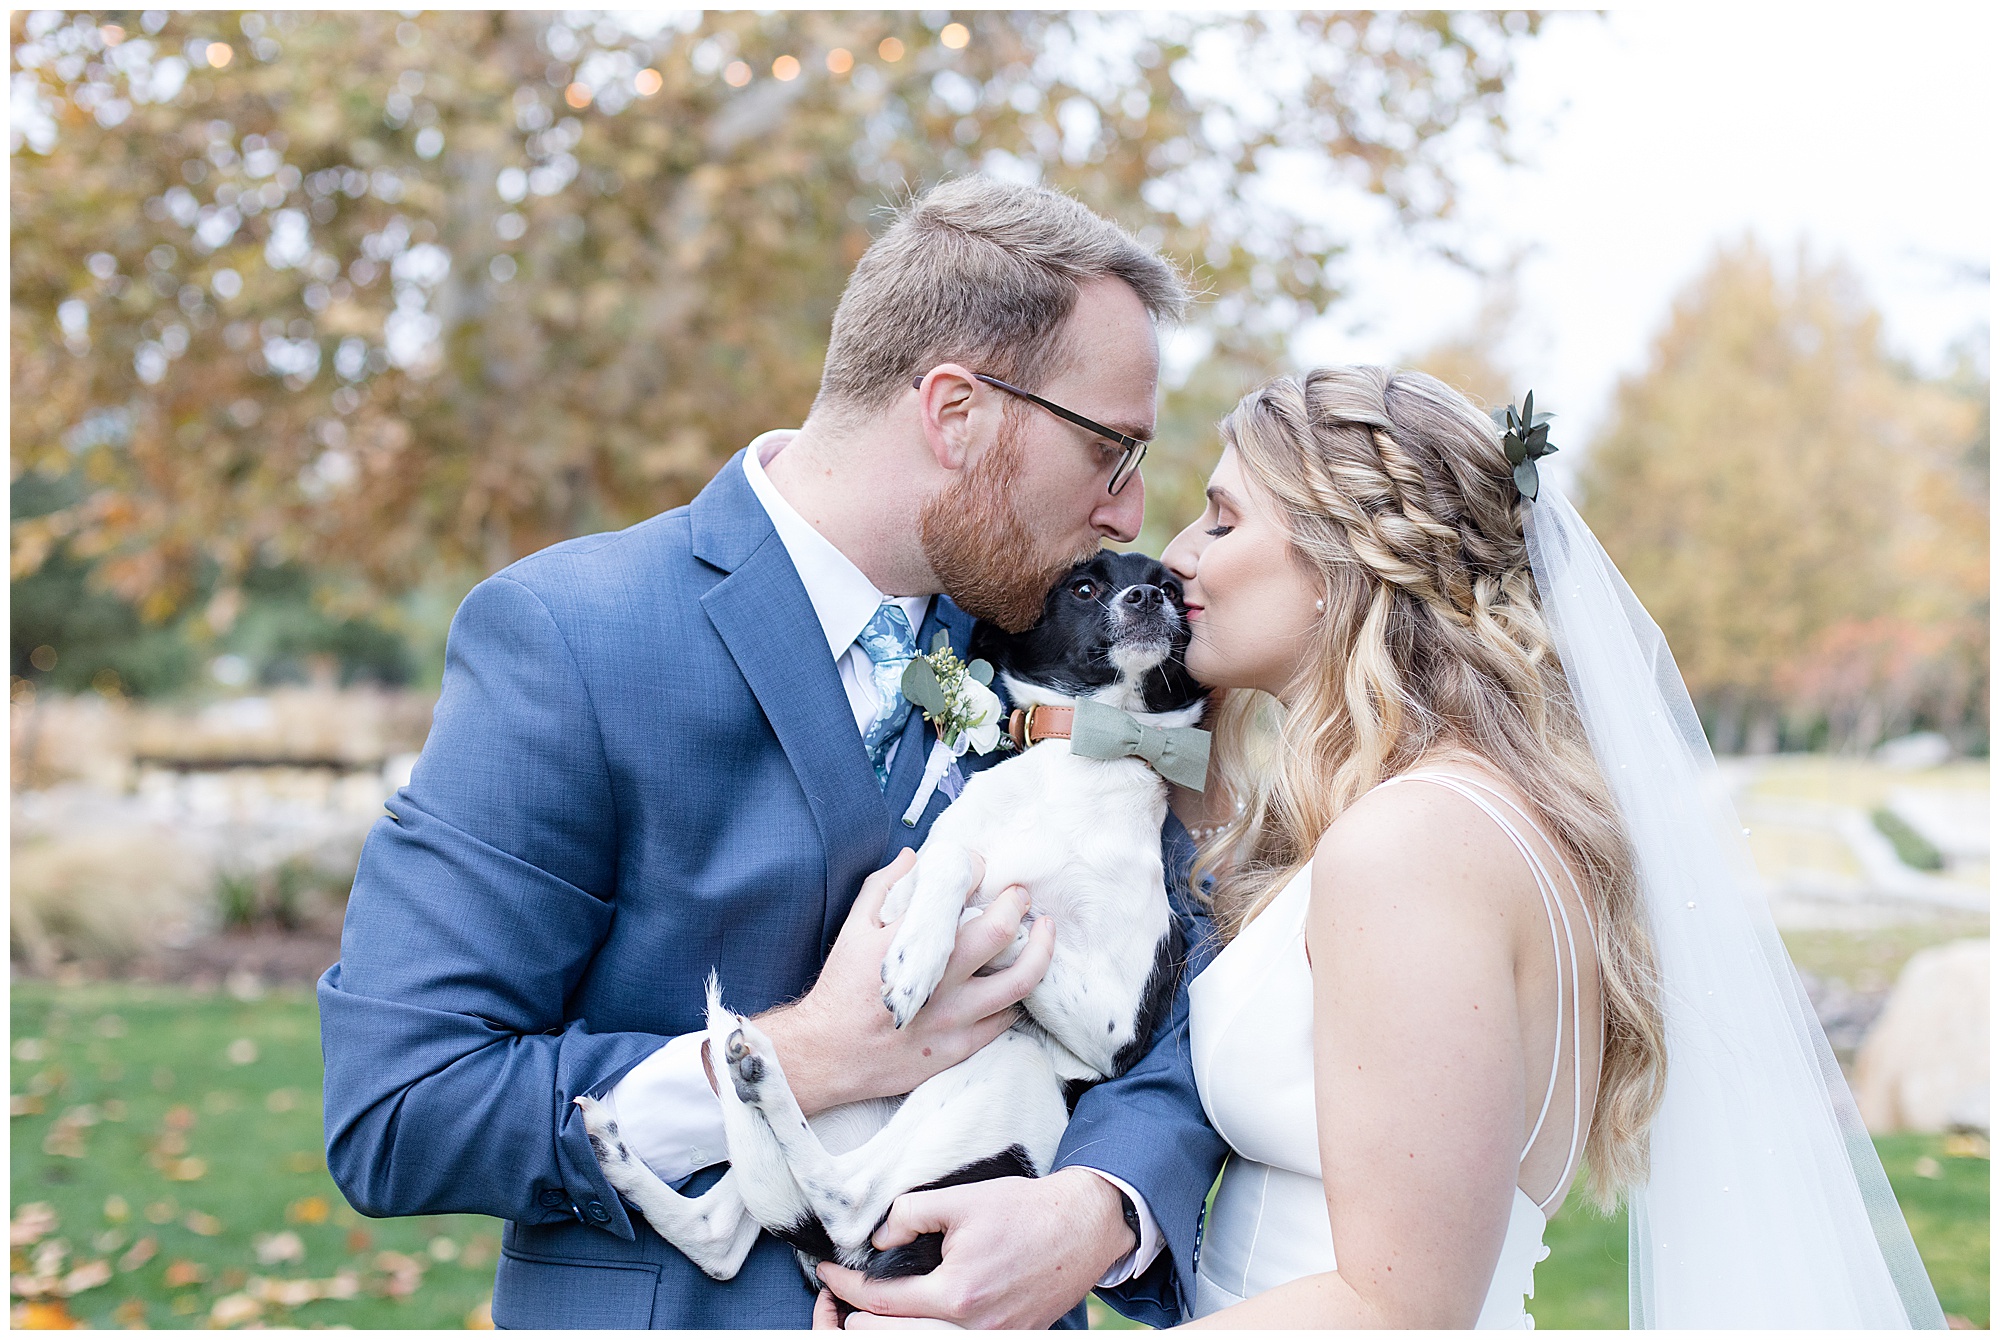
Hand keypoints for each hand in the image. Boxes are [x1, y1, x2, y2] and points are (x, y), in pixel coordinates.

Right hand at [758, 849, 1055, 1113]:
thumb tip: (914, 857)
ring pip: (1019, 980)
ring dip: (1040, 950)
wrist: (827, 1054)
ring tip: (1044, 931)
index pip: (957, 892)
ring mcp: (952, 1016)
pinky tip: (1015, 980)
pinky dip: (1016, 996)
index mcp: (908, 943)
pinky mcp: (958, 1047)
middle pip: (999, 931)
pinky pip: (1006, 1019)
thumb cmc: (841, 988)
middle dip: (1017, 903)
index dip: (977, 871)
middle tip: (1021, 895)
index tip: (982, 868)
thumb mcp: (853, 929)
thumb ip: (884, 887)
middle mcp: (936, 979)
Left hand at [815, 1170, 1133, 1328]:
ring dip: (887, 1330)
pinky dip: (922, 1333)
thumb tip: (878, 1241)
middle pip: (890, 1339)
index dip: (843, 1288)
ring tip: (868, 1308)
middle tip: (840, 1295)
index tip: (825, 1274)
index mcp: (955, 1294)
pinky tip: (910, 1315)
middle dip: (855, 1318)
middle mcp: (971, 1329)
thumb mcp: (960, 1199)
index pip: (878, 1302)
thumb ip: (908, 1216)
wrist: (1081, 1228)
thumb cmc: (1025, 1211)